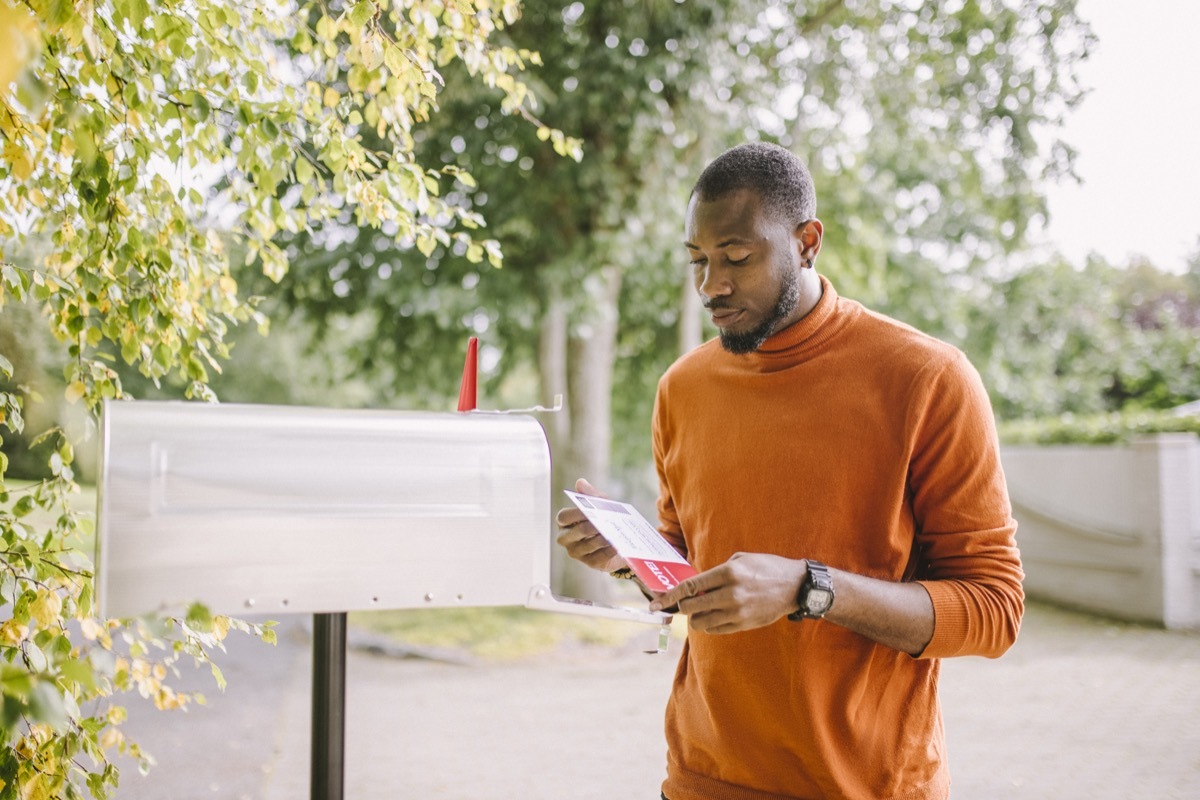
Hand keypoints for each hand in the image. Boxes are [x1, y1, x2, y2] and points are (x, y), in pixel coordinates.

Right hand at [554, 478, 627, 572]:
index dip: (575, 514)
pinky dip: (607, 551)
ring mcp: (577, 553)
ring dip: (600, 539)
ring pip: (587, 545)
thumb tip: (580, 482)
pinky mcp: (590, 563)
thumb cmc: (603, 518)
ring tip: (612, 534)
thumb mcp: (600, 504)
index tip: (589, 510)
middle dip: (589, 527)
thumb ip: (591, 494)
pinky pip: (598, 557)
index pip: (563, 517)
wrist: (619, 539)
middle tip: (601, 523)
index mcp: (565, 522)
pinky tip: (616, 545)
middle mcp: (567, 539)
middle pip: (576, 532)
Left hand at [649, 553, 806, 633]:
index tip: (655, 603)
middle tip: (682, 604)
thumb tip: (695, 585)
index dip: (669, 596)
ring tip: (701, 609)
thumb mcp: (740, 560)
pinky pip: (715, 630)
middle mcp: (731, 593)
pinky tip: (715, 615)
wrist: (794, 586)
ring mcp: (737, 611)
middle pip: (691, 607)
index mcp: (728, 573)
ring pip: (701, 622)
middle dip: (682, 607)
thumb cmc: (766, 567)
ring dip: (695, 617)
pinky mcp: (743, 624)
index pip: (690, 587)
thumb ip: (716, 572)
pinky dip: (709, 624)